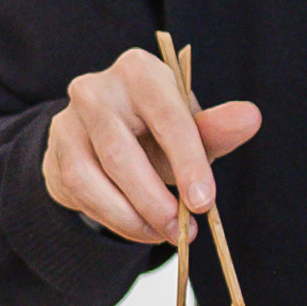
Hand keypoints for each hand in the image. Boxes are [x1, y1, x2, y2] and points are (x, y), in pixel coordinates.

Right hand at [41, 54, 259, 248]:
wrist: (106, 138)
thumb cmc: (158, 132)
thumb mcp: (191, 130)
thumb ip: (216, 129)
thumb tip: (251, 118)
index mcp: (140, 71)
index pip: (167, 117)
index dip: (187, 163)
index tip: (204, 203)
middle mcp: (97, 88)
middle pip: (122, 152)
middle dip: (155, 199)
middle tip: (183, 231)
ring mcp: (69, 118)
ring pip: (94, 176)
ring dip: (131, 215)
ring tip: (163, 234)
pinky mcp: (55, 149)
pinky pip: (81, 190)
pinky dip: (113, 217)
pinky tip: (138, 228)